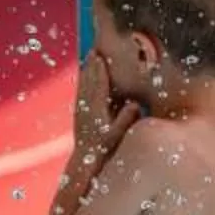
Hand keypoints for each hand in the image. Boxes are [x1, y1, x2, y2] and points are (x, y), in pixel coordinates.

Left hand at [75, 48, 142, 164]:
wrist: (85, 163)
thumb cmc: (105, 149)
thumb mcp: (118, 135)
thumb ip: (126, 119)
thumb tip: (135, 103)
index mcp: (96, 109)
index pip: (98, 84)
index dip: (99, 69)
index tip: (100, 55)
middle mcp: (87, 107)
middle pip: (88, 81)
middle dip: (91, 66)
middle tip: (93, 50)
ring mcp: (81, 111)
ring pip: (83, 87)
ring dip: (86, 72)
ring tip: (88, 60)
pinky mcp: (79, 116)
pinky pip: (81, 94)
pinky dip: (82, 84)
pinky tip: (83, 80)